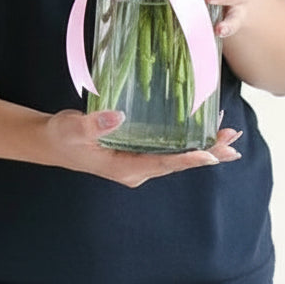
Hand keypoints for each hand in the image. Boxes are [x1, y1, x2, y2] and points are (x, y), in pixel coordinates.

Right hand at [42, 109, 241, 187]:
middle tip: (233, 144)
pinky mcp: (137, 151)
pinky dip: (187, 141)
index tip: (211, 155)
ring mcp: (137, 161)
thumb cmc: (62, 136)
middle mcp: (135, 168)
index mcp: (123, 167)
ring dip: (202, 147)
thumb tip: (118, 116)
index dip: (188, 159)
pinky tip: (202, 132)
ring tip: (228, 139)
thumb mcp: (74, 128)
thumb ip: (94, 123)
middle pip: (177, 162)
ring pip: (176, 156)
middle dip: (207, 153)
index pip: (163, 164)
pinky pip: (168, 149)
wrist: (52, 142)